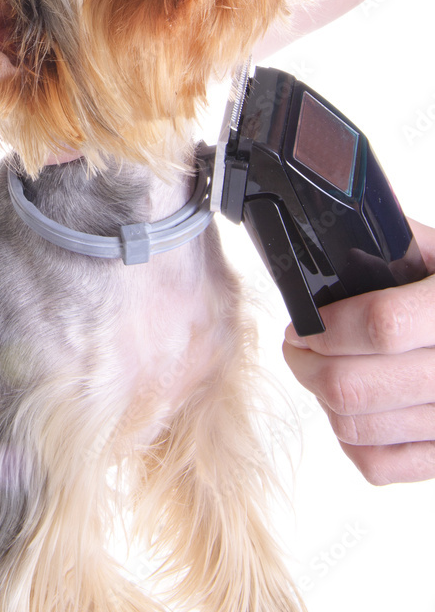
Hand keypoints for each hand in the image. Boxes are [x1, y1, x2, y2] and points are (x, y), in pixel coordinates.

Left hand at [283, 220, 434, 484]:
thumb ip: (399, 240)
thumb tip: (332, 231)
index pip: (381, 325)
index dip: (327, 327)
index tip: (304, 322)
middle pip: (353, 386)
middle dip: (305, 363)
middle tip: (298, 344)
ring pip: (355, 428)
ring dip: (320, 398)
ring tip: (320, 369)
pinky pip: (378, 465)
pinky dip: (351, 440)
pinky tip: (356, 407)